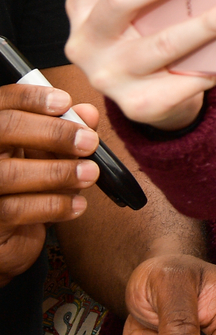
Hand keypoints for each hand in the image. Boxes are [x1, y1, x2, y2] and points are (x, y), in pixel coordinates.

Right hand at [0, 85, 100, 284]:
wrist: (6, 237)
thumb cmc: (27, 185)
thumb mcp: (47, 154)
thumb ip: (66, 131)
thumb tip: (88, 114)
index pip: (3, 102)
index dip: (32, 98)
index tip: (65, 103)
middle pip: (5, 128)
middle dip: (53, 133)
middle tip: (88, 143)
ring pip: (9, 173)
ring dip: (58, 172)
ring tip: (89, 174)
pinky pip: (15, 209)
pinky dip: (54, 205)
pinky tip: (77, 204)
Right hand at [65, 0, 215, 130]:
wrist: (151, 98)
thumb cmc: (152, 34)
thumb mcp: (145, 5)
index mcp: (84, 1)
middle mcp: (87, 37)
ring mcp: (108, 74)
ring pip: (160, 45)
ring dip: (205, 24)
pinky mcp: (137, 105)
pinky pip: (182, 83)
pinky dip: (213, 67)